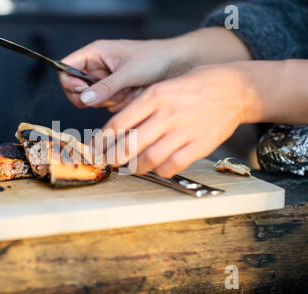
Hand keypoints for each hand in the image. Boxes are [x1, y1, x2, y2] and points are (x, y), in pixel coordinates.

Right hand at [58, 39, 190, 111]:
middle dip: (92, 96)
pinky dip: (120, 104)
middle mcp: (97, 67)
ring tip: (130, 90)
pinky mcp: (114, 93)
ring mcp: (105, 81)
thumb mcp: (128, 72)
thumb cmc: (154, 59)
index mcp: (95, 53)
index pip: (65, 68)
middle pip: (75, 89)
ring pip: (93, 100)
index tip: (82, 92)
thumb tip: (84, 99)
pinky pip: (107, 106)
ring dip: (110, 100)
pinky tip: (134, 94)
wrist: (176, 66)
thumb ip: (105, 87)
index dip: (69, 82)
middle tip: (109, 95)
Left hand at [102, 62, 259, 177]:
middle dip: (112, 159)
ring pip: (149, 159)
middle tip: (107, 163)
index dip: (102, 141)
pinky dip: (160, 171)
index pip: (118, 124)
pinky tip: (156, 169)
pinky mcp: (199, 145)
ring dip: (134, 168)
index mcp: (154, 96)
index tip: (95, 149)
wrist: (235, 88)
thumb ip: (141, 107)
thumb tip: (117, 129)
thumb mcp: (163, 86)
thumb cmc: (195, 86)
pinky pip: (172, 166)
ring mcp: (184, 131)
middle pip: (129, 145)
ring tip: (130, 168)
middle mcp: (166, 114)